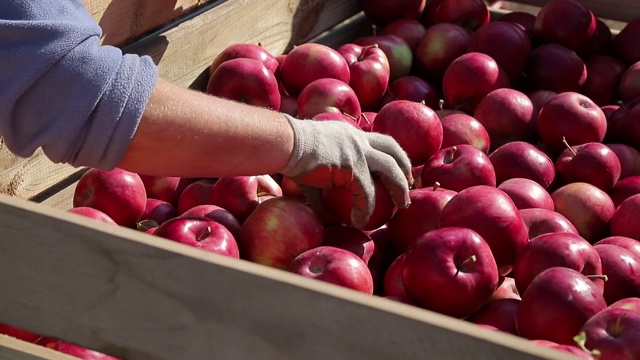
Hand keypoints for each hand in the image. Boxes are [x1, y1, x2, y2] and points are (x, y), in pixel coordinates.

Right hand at [281, 114, 412, 228]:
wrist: (285, 144)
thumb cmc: (291, 153)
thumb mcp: (312, 166)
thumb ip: (322, 189)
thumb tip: (325, 214)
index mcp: (351, 135)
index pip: (380, 141)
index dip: (394, 155)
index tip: (400, 170)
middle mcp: (359, 140)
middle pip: (393, 150)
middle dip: (406, 168)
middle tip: (410, 186)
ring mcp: (358, 152)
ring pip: (390, 170)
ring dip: (400, 188)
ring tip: (402, 205)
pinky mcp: (352, 167)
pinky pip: (366, 193)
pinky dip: (365, 209)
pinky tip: (361, 220)